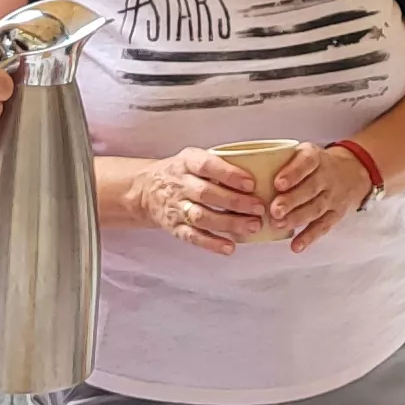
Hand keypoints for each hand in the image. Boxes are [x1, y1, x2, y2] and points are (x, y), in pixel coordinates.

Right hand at [136, 147, 267, 254]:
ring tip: (253, 226)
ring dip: (229, 223)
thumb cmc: (180, 173)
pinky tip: (230, 247)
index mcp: (187, 162)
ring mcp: (176, 207)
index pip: (207, 166)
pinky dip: (212, 243)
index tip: (250, 183)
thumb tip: (259, 171)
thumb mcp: (194, 158)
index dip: (229, 175)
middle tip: (259, 208)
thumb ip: (219, 164)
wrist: (145, 189)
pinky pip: (193, 236)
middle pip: (206, 194)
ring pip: (201, 217)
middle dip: (235, 202)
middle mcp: (179, 184)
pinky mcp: (174, 227)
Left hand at [271, 144, 377, 252]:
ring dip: (297, 218)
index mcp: (315, 157)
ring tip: (279, 224)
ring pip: (316, 208)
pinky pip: (323, 226)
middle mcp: (326, 176)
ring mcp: (333, 196)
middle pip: (310, 188)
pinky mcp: (336, 214)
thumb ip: (280, 161)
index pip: (307, 162)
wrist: (352, 172)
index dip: (293, 173)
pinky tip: (296, 245)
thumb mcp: (303, 153)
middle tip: (274, 210)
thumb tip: (247, 178)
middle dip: (292, 201)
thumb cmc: (316, 164)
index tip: (278, 183)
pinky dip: (309, 237)